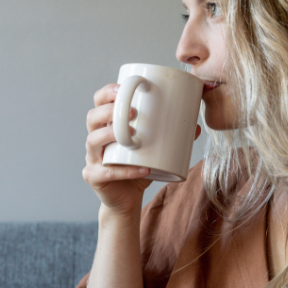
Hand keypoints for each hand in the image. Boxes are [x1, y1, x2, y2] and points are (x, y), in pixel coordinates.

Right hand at [82, 83, 200, 215]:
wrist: (127, 199)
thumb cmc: (138, 168)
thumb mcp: (153, 150)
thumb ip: (170, 137)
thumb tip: (195, 127)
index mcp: (106, 126)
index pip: (99, 102)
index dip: (107, 93)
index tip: (123, 88)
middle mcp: (95, 140)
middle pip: (92, 118)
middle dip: (109, 110)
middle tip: (132, 112)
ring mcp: (92, 159)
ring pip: (92, 141)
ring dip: (110, 134)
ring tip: (132, 134)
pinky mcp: (94, 178)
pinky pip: (106, 173)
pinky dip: (125, 171)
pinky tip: (142, 169)